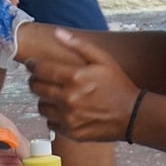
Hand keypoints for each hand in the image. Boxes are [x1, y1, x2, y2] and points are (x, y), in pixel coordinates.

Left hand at [26, 27, 140, 142]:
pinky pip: (50, 122)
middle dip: (35, 80)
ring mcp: (69, 117)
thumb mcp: (102, 59)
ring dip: (44, 99)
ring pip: (41, 106)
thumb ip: (78, 45)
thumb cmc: (118, 85)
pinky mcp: (71, 132)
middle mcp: (68, 98)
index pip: (39, 69)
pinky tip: (65, 110)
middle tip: (42, 78)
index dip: (32, 64)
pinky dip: (54, 116)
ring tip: (56, 94)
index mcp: (74, 77)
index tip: (32, 63)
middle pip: (35, 88)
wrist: (133, 115)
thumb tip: (57, 32)